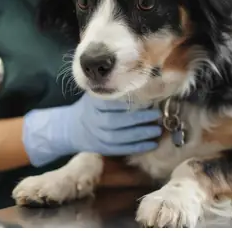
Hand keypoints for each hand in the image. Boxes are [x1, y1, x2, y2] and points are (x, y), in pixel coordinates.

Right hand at [22, 93, 161, 166]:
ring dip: (141, 134)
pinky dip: (138, 147)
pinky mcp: (104, 149)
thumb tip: (141, 81)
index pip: (111, 103)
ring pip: (121, 137)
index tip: (147, 100)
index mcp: (93, 104)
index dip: (128, 103)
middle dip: (139, 118)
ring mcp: (99, 136)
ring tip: (158, 129)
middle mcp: (95, 120)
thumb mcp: (97, 95)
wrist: (74, 128)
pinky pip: (122, 149)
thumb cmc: (92, 107)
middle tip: (157, 114)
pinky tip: (152, 144)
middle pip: (117, 121)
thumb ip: (113, 90)